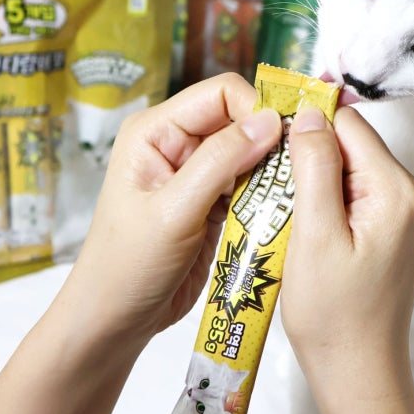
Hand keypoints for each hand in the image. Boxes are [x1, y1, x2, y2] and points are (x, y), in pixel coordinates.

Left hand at [61, 73, 281, 347]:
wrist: (116, 320)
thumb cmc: (127, 267)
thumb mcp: (174, 211)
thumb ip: (220, 162)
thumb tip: (271, 121)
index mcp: (156, 131)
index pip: (220, 94)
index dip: (256, 109)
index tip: (285, 141)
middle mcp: (178, 144)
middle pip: (240, 120)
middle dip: (270, 141)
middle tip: (296, 170)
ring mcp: (198, 174)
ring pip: (251, 153)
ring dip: (272, 171)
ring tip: (289, 194)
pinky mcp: (214, 202)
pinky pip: (251, 184)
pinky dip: (268, 195)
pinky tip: (278, 211)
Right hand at [281, 105, 413, 385]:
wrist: (358, 370)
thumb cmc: (333, 314)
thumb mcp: (314, 235)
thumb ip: (314, 167)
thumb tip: (310, 113)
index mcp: (398, 190)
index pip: (349, 125)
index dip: (308, 126)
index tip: (270, 142)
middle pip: (352, 144)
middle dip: (311, 156)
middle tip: (275, 188)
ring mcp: (409, 210)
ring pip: (352, 166)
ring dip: (316, 178)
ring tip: (290, 213)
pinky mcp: (397, 225)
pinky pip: (358, 190)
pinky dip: (329, 197)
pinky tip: (309, 224)